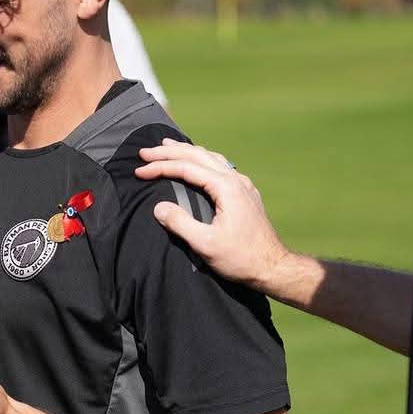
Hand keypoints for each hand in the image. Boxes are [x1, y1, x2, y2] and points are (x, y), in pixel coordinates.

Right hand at [134, 138, 289, 290]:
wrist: (273, 267)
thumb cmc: (240, 258)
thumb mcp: (205, 244)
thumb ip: (180, 223)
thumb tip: (159, 207)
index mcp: (226, 188)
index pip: (187, 168)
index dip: (160, 167)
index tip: (139, 171)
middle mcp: (236, 180)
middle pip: (198, 155)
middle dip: (169, 152)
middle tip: (144, 152)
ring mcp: (243, 184)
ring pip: (210, 157)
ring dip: (185, 151)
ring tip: (166, 146)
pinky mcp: (245, 192)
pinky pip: (219, 166)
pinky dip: (200, 160)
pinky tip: (195, 162)